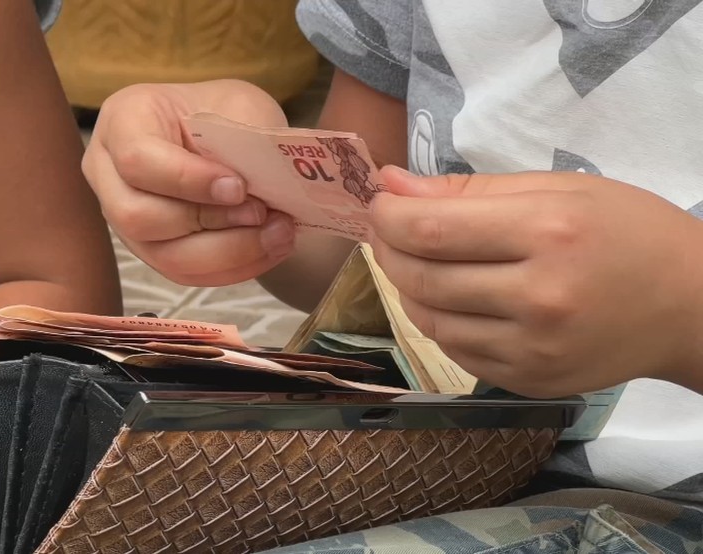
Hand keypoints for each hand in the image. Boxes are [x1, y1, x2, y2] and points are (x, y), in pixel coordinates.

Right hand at [82, 81, 296, 286]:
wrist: (220, 134)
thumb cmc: (223, 112)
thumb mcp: (240, 104)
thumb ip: (246, 139)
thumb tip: (263, 186)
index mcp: (123, 119)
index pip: (137, 159)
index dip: (188, 180)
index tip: (239, 187)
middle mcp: (108, 172)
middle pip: (138, 216)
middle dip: (209, 221)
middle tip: (262, 211)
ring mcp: (122, 218)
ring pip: (163, 255)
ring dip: (228, 252)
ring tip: (276, 234)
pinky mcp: (149, 250)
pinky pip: (184, 274)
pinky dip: (231, 268)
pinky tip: (267, 249)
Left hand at [370, 166, 702, 397]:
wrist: (690, 306)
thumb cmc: (626, 232)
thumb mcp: (559, 189)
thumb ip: (471, 190)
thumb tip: (392, 185)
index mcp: (547, 232)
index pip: (431, 230)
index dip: (387, 217)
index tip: (379, 203)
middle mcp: (538, 296)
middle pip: (423, 278)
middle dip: (387, 250)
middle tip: (385, 231)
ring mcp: (532, 349)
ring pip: (430, 321)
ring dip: (405, 288)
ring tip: (414, 261)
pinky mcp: (529, 382)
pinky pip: (456, 351)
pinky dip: (437, 321)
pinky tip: (447, 298)